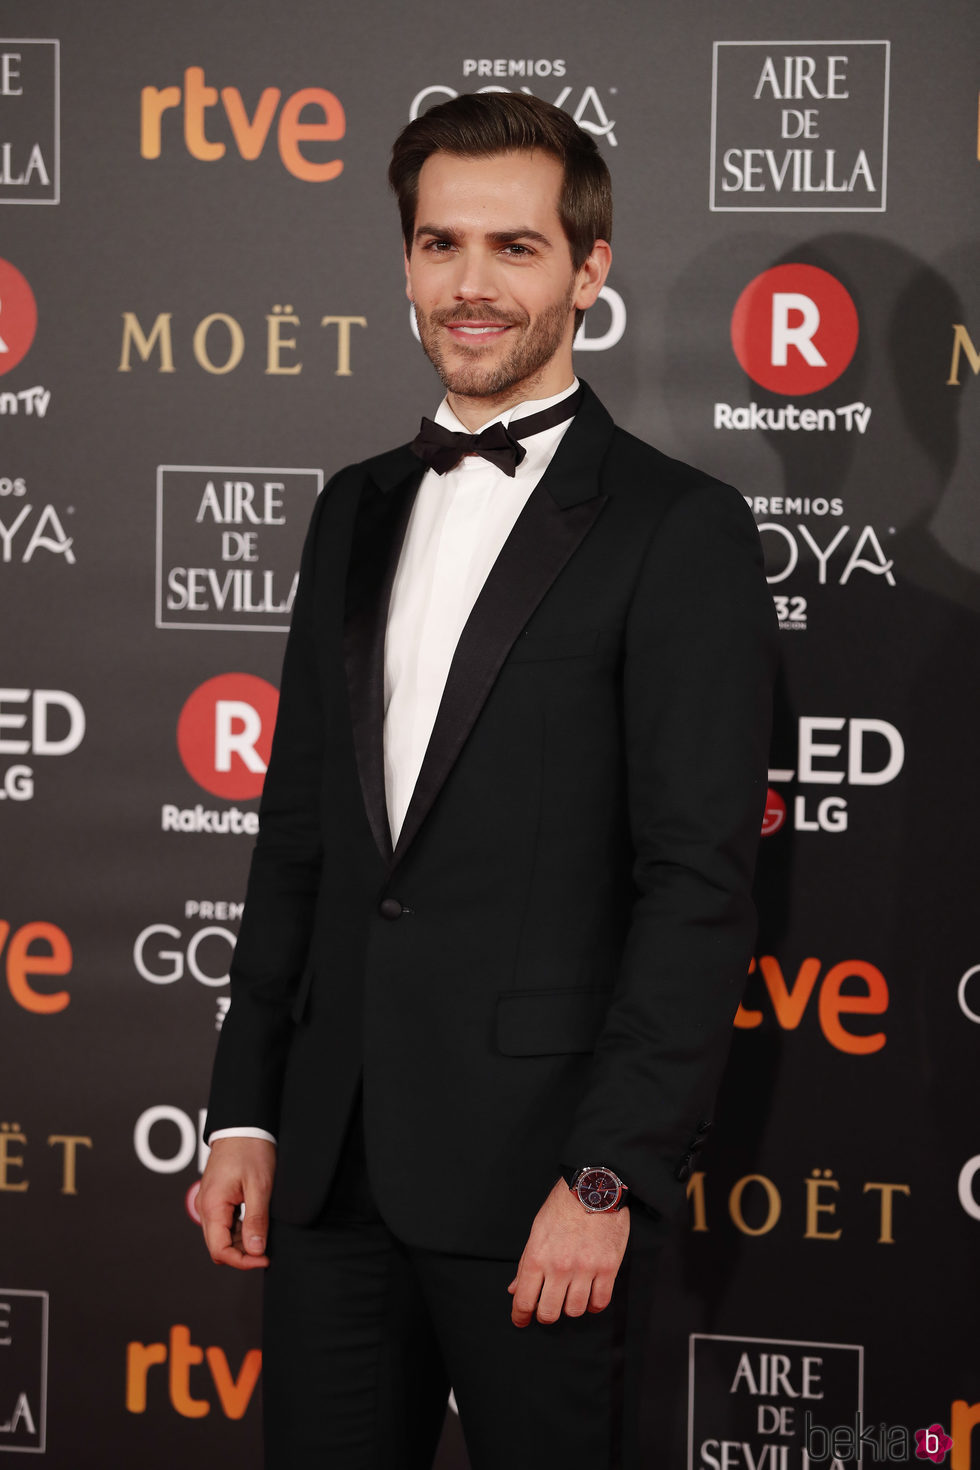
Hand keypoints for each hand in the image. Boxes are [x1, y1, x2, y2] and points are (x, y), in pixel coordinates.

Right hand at [198, 1137, 275, 1270]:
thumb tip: (256, 1251)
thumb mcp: (260, 1186)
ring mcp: (207, 1203)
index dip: (242, 1261)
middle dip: (242, 1254)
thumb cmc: (251, 1150)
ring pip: (220, 1237)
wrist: (243, 1125)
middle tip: (267, 1250)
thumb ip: (256, 1220)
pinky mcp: (214, 1199)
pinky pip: (223, 1224)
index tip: (264, 1258)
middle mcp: (204, 1207)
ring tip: (264, 1234)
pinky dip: (238, 1230)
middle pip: (218, 1247)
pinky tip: (255, 1224)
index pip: (219, 1251)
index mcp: (212, 1205)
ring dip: (241, 1243)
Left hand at [507, 1178, 629, 1326]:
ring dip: (570, 1308)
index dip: (520, 1316)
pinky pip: (600, 1302)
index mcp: (537, 1256)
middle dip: (545, 1315)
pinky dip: (593, 1305)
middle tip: (547, 1309)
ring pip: (575, 1311)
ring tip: (570, 1297)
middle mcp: (560, 1267)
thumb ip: (525, 1263)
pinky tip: (590, 1297)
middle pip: (549, 1313)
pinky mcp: (608, 1267)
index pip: (524, 1300)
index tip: (521, 1320)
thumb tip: (515, 1289)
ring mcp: (585, 1268)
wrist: (594, 1187)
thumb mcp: (537, 1231)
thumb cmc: (562, 1206)